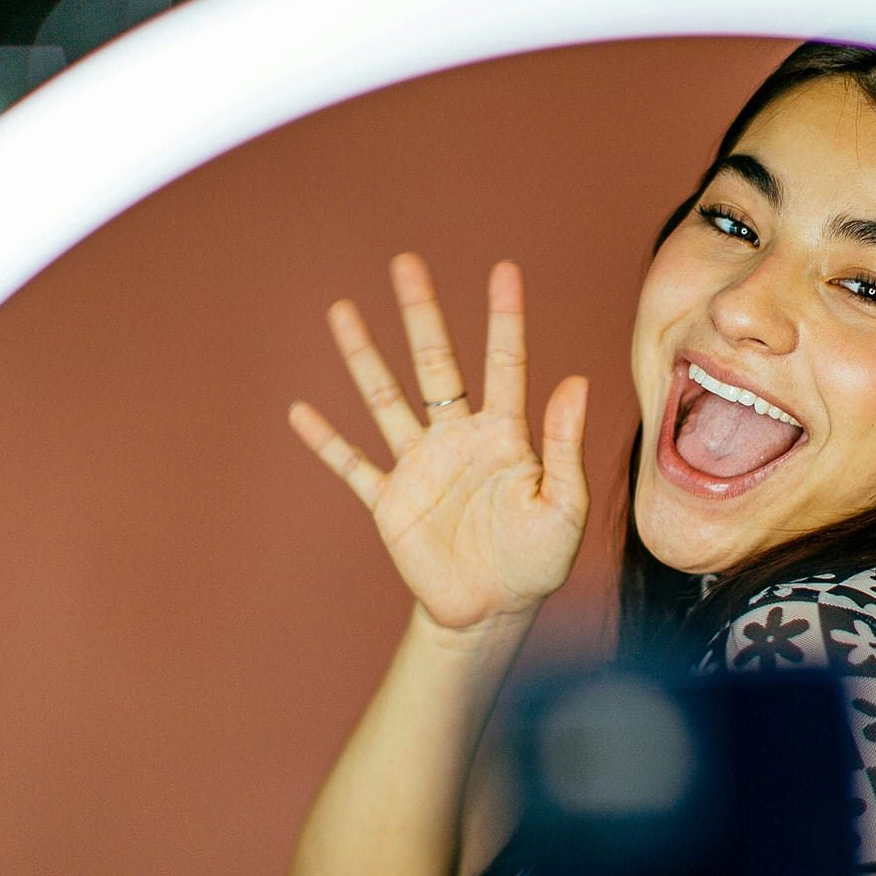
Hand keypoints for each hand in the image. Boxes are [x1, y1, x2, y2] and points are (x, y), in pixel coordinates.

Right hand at [288, 253, 589, 632]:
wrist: (493, 611)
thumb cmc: (538, 560)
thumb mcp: (564, 506)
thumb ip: (563, 445)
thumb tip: (574, 381)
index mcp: (505, 435)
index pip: (504, 363)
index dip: (505, 317)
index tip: (504, 269)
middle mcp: (458, 438)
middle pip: (435, 363)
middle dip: (421, 314)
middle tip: (406, 263)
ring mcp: (420, 465)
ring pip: (386, 399)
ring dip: (364, 357)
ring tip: (342, 311)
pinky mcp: (391, 500)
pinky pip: (353, 465)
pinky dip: (327, 441)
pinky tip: (300, 411)